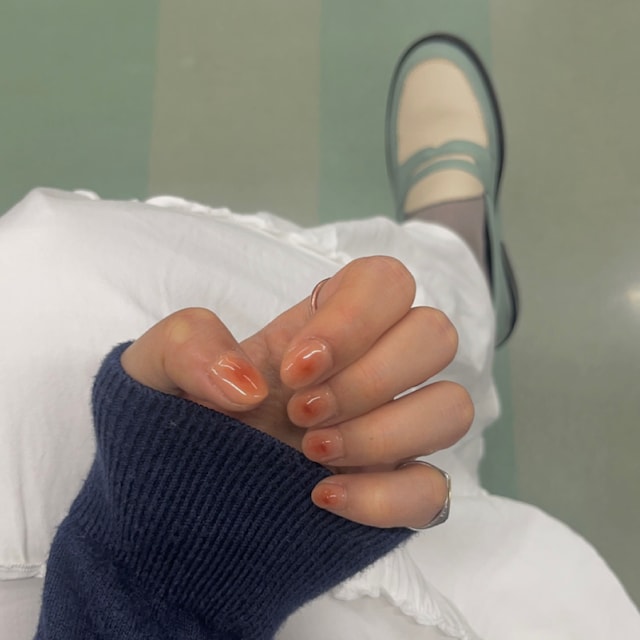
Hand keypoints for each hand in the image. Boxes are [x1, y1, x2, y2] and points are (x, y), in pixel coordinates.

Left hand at [121, 256, 472, 528]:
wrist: (168, 516)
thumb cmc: (169, 429)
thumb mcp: (152, 368)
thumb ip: (187, 344)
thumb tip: (251, 386)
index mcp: (323, 327)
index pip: (388, 282)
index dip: (356, 318)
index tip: (294, 367)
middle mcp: (367, 371)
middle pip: (434, 334)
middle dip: (369, 376)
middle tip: (300, 412)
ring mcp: (387, 433)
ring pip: (452, 407)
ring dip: (384, 432)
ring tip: (310, 452)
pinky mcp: (391, 495)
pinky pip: (436, 492)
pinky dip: (385, 497)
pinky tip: (321, 498)